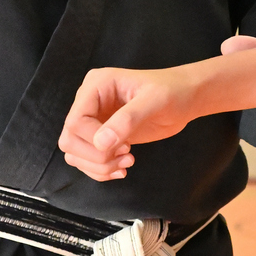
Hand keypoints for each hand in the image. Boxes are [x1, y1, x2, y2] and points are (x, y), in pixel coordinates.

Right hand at [59, 67, 196, 179]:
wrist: (185, 99)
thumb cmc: (173, 92)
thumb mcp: (154, 101)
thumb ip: (128, 119)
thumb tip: (102, 142)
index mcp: (96, 86)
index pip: (75, 121)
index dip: (92, 141)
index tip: (121, 145)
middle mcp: (89, 102)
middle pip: (70, 140)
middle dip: (96, 156)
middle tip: (126, 154)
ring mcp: (94, 120)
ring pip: (75, 154)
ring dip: (99, 166)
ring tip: (128, 161)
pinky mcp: (102, 136)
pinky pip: (87, 160)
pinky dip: (101, 170)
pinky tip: (123, 168)